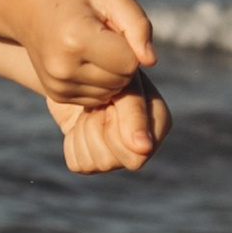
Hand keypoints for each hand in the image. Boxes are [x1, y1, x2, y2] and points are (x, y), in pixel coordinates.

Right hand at [18, 0, 155, 111]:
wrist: (28, 6)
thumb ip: (138, 24)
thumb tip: (150, 61)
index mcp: (76, 40)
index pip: (129, 62)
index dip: (130, 44)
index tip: (112, 26)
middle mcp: (64, 68)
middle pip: (121, 80)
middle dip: (122, 60)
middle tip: (103, 35)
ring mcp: (58, 85)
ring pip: (111, 92)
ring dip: (112, 72)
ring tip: (93, 46)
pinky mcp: (57, 95)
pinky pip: (98, 98)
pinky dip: (100, 82)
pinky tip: (85, 60)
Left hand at [55, 76, 169, 173]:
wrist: (78, 68)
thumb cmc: (106, 70)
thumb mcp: (121, 82)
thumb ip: (135, 113)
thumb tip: (144, 149)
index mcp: (159, 123)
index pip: (139, 151)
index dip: (116, 125)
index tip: (110, 100)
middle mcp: (142, 146)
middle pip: (112, 161)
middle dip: (97, 128)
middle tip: (98, 104)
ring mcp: (117, 156)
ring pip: (94, 164)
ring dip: (83, 131)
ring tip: (89, 110)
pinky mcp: (93, 160)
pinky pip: (77, 164)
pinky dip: (72, 140)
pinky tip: (79, 123)